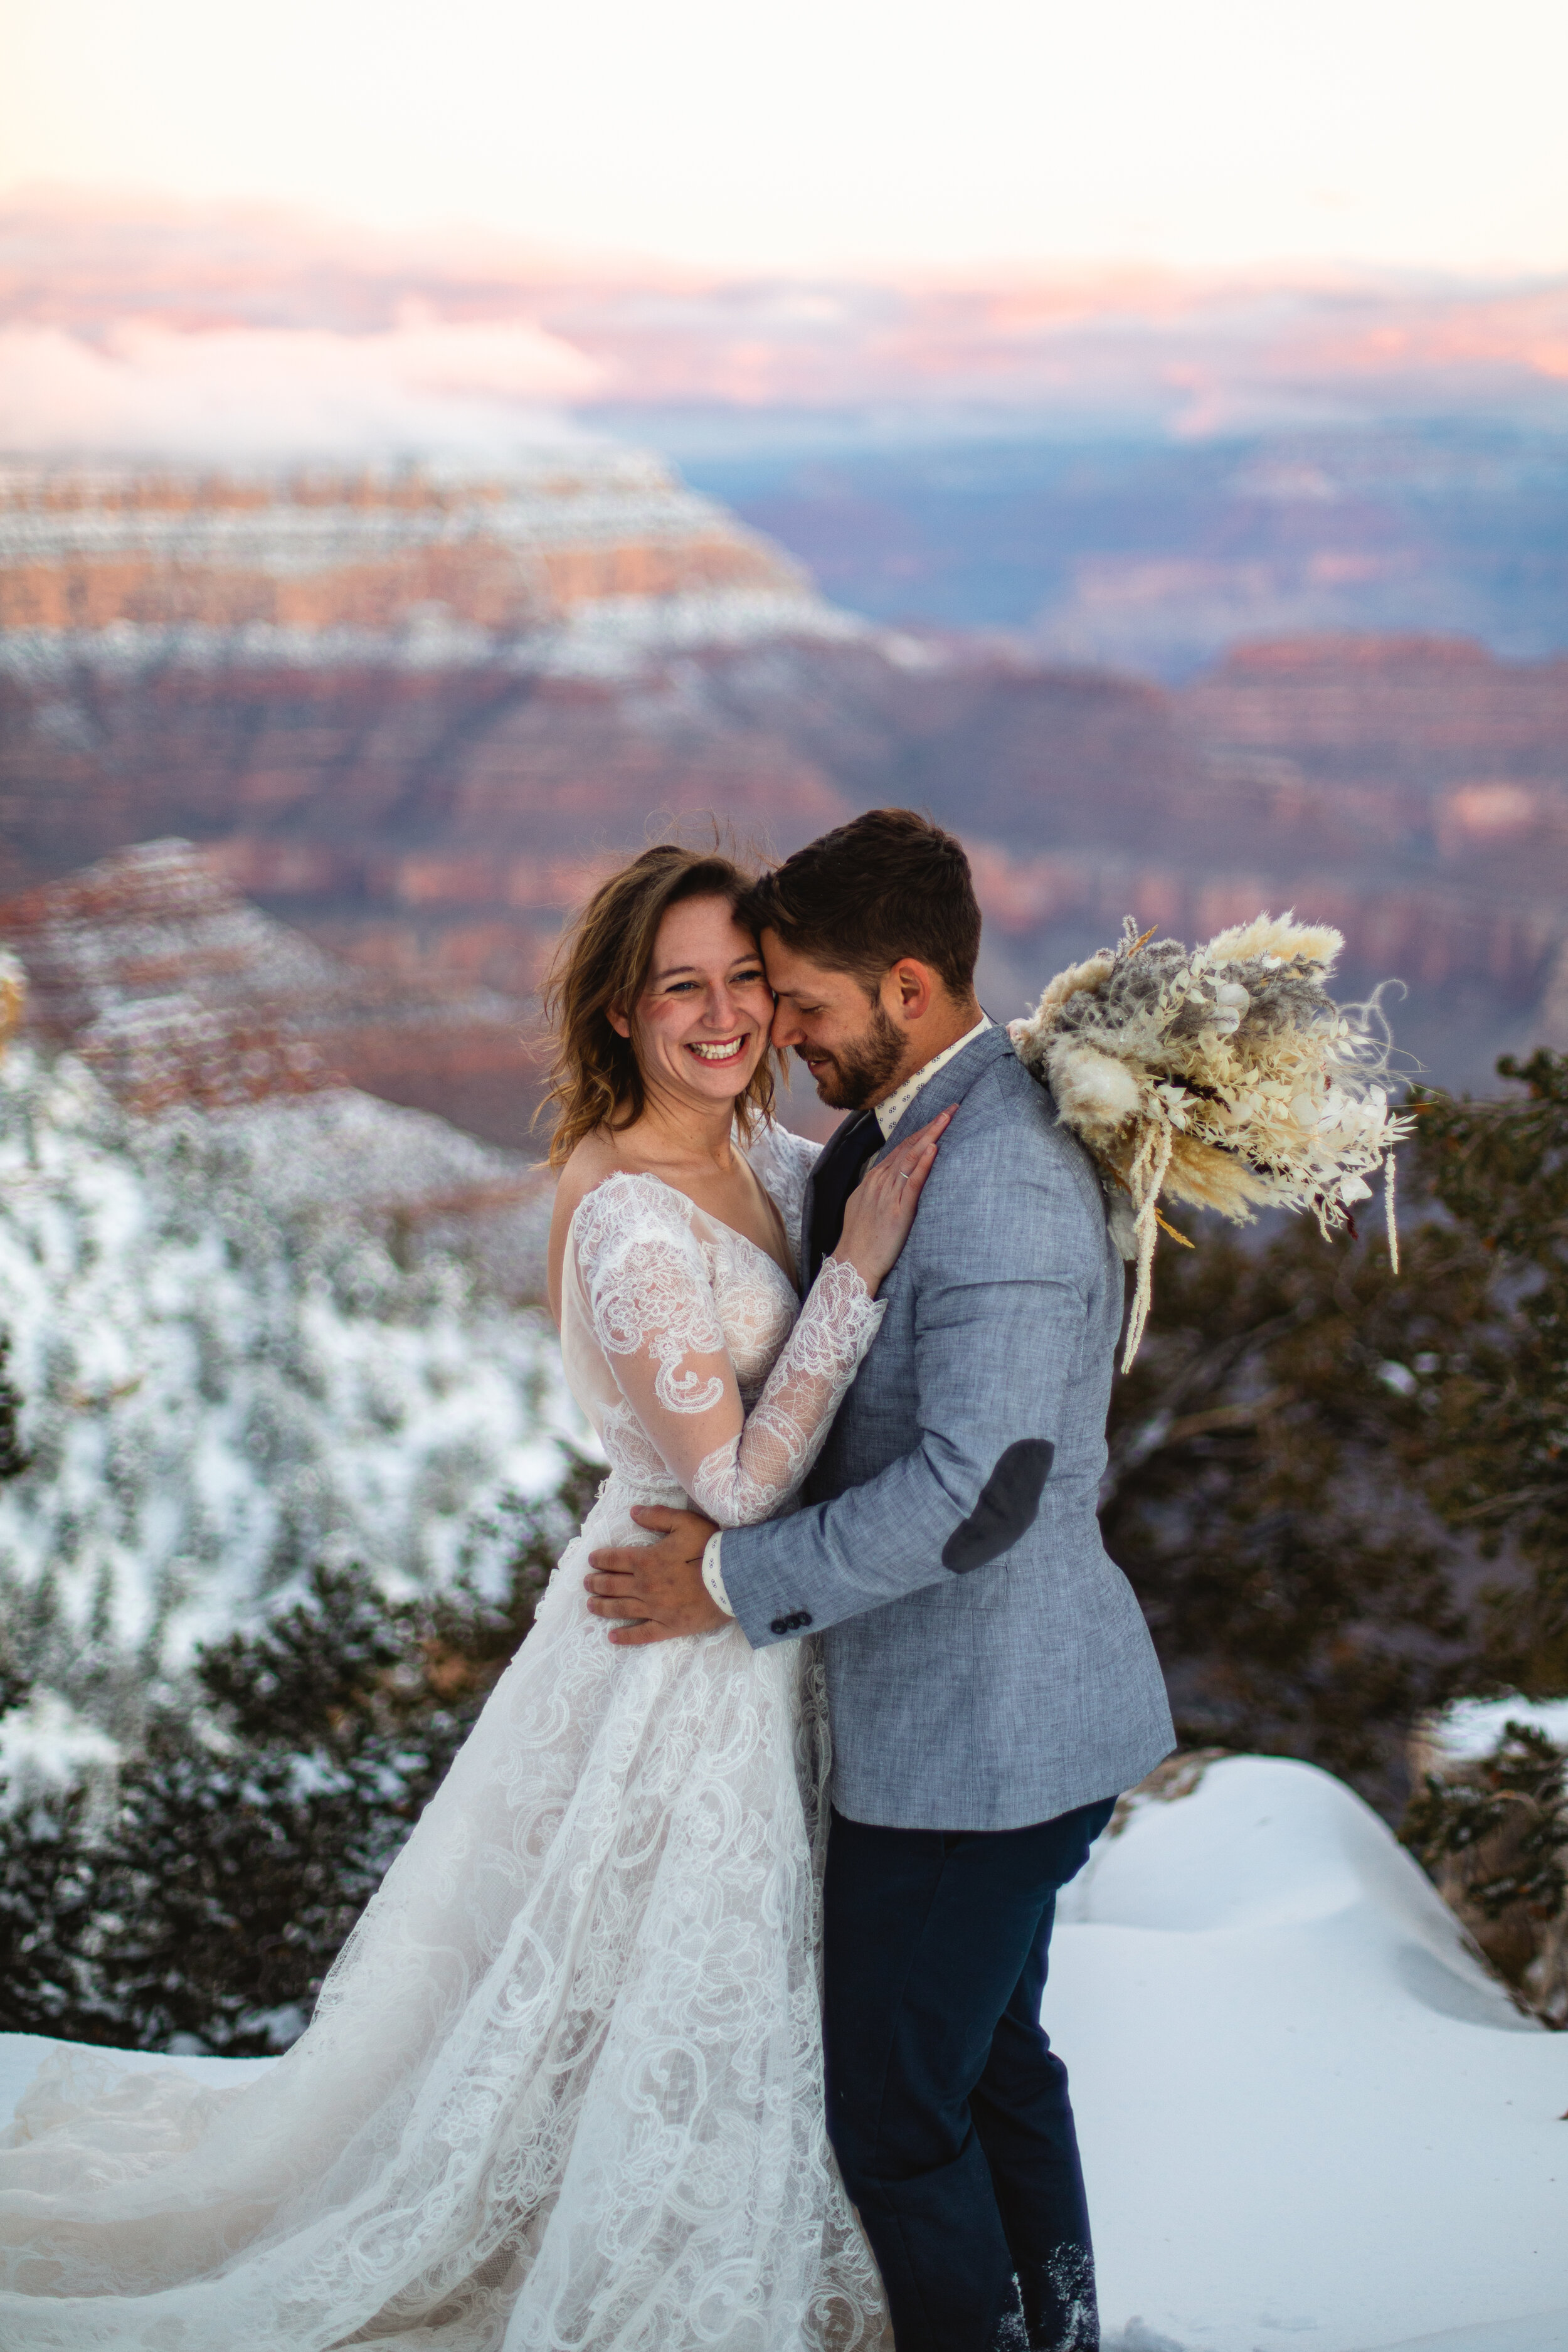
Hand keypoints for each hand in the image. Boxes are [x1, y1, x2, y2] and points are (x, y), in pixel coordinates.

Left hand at [585, 1505, 726, 1644]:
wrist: (733, 1579)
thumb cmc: (710, 1548)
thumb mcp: (685, 1522)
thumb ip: (657, 1516)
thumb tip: (633, 1512)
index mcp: (646, 1560)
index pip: (615, 1559)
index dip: (600, 1559)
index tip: (591, 1560)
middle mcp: (645, 1586)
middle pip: (612, 1585)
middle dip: (596, 1583)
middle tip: (586, 1583)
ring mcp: (655, 1609)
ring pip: (620, 1609)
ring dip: (602, 1607)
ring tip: (590, 1605)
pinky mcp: (669, 1627)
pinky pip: (642, 1634)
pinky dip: (626, 1636)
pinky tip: (613, 1637)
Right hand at [835, 1106, 954, 1292]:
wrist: (853, 1263)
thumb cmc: (861, 1240)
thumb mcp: (865, 1206)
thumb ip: (879, 1190)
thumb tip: (893, 1181)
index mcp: (874, 1179)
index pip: (901, 1147)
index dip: (921, 1131)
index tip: (938, 1117)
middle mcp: (880, 1181)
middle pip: (909, 1146)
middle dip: (931, 1126)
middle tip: (951, 1108)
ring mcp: (889, 1194)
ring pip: (912, 1158)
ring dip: (931, 1136)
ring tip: (948, 1118)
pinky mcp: (899, 1211)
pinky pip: (912, 1183)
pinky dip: (923, 1164)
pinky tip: (934, 1149)